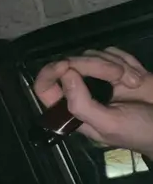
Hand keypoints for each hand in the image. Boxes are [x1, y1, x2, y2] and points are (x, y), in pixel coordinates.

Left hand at [33, 47, 152, 157]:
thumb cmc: (138, 131)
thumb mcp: (108, 124)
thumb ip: (81, 104)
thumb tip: (65, 74)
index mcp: (72, 112)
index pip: (45, 89)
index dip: (50, 73)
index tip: (67, 65)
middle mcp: (81, 92)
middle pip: (72, 65)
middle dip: (97, 66)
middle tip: (120, 77)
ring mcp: (98, 78)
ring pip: (92, 55)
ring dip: (118, 66)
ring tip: (134, 83)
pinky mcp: (116, 66)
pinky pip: (111, 52)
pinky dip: (127, 61)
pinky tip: (138, 77)